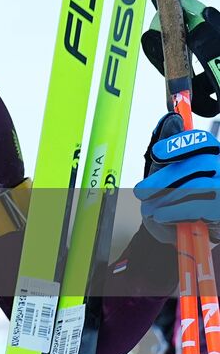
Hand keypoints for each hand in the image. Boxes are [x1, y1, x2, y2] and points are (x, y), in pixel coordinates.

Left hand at [136, 112, 219, 242]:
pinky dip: (175, 211)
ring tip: (150, 209)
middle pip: (199, 164)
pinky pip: (200, 207)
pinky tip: (161, 216)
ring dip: (167, 198)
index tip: (156, 154)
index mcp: (213, 155)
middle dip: (164, 178)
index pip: (203, 142)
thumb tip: (173, 119)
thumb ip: (172, 146)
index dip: (180, 145)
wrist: (183, 233)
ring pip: (197, 186)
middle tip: (141, 192)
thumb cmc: (176, 197)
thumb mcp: (168, 171)